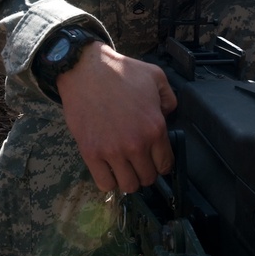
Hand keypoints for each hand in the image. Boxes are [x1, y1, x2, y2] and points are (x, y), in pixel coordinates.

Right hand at [57, 43, 177, 193]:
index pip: (166, 164)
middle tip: (136, 161)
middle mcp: (137, 144)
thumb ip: (169, 98)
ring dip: (127, 179)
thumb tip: (168, 115)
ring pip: (128, 186)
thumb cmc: (119, 71)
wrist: (85, 69)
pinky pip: (105, 184)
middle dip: (144, 172)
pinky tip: (107, 169)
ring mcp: (113, 151)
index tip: (153, 159)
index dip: (160, 164)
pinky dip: (108, 181)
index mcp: (155, 128)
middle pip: (147, 178)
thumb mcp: (155, 76)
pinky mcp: (91, 153)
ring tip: (122, 167)